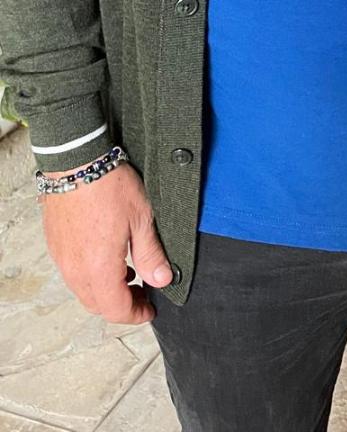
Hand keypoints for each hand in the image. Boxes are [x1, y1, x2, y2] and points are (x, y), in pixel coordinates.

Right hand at [41, 163, 172, 323]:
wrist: (77, 162)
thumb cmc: (110, 186)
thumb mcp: (142, 219)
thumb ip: (151, 254)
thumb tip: (161, 279)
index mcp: (98, 269)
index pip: (116, 309)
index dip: (136, 314)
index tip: (150, 309)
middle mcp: (75, 270)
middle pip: (97, 304)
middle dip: (121, 305)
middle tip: (142, 294)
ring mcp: (62, 258)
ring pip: (84, 290)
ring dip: (106, 291)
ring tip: (129, 274)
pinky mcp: (56, 245)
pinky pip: (73, 273)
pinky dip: (92, 275)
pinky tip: (108, 258)